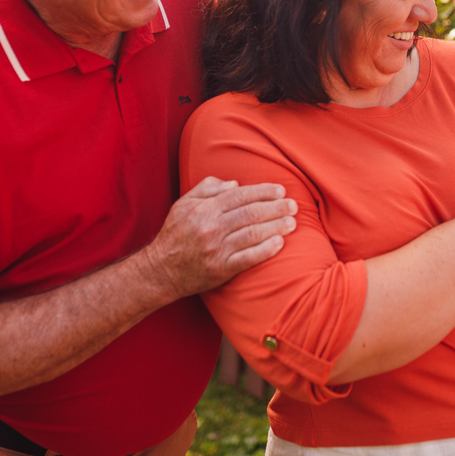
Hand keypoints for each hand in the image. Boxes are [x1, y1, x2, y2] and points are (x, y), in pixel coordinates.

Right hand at [141, 177, 296, 300]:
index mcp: (204, 209)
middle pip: (250, 213)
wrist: (160, 271)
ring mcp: (216, 250)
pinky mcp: (220, 270)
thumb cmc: (175, 234)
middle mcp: (211, 228)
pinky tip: (279, 243)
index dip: (263, 191)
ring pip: (252, 234)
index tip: (280, 191)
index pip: (240, 195)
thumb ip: (208, 188)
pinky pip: (247, 258)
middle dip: (275, 207)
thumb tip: (235, 184)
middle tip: (294, 205)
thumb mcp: (183, 204)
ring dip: (276, 227)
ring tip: (292, 222)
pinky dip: (265, 250)